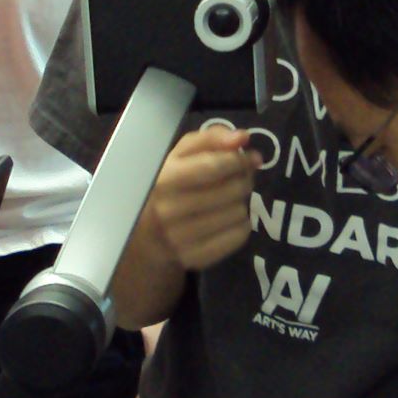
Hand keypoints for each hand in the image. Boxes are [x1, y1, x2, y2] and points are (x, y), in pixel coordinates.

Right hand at [144, 127, 259, 271]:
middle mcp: (170, 211)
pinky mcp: (197, 258)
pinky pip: (239, 235)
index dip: (238, 160)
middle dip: (244, 179)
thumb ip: (211, 139)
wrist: (150, 234)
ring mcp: (182, 239)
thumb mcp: (182, 155)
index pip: (213, 166)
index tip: (248, 157)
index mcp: (164, 180)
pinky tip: (227, 218)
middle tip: (240, 178)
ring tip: (229, 199)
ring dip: (241, 202)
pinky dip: (241, 224)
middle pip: (233, 190)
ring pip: (239, 212)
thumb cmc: (171, 185)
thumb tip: (242, 138)